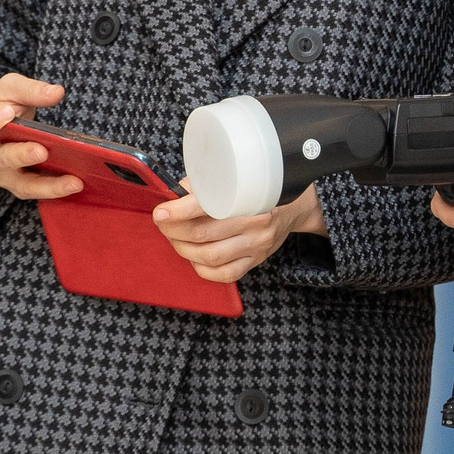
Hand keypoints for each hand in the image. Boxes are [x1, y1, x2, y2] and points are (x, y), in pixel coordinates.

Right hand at [0, 74, 82, 201]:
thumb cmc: (3, 108)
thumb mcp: (10, 90)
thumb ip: (30, 90)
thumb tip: (56, 92)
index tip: (7, 112)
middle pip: (3, 160)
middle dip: (22, 155)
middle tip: (42, 151)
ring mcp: (5, 176)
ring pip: (24, 185)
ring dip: (49, 186)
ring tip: (74, 182)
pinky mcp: (22, 186)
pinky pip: (39, 192)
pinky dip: (58, 191)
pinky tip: (78, 185)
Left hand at [153, 180, 326, 283]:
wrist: (292, 208)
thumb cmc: (257, 190)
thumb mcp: (236, 179)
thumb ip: (205, 185)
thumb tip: (176, 193)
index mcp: (249, 197)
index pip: (206, 206)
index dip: (177, 212)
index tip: (160, 213)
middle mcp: (255, 224)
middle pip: (202, 235)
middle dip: (174, 231)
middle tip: (164, 224)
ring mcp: (256, 246)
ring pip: (210, 257)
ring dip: (184, 250)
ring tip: (176, 239)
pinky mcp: (255, 261)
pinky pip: (224, 274)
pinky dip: (202, 268)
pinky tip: (195, 257)